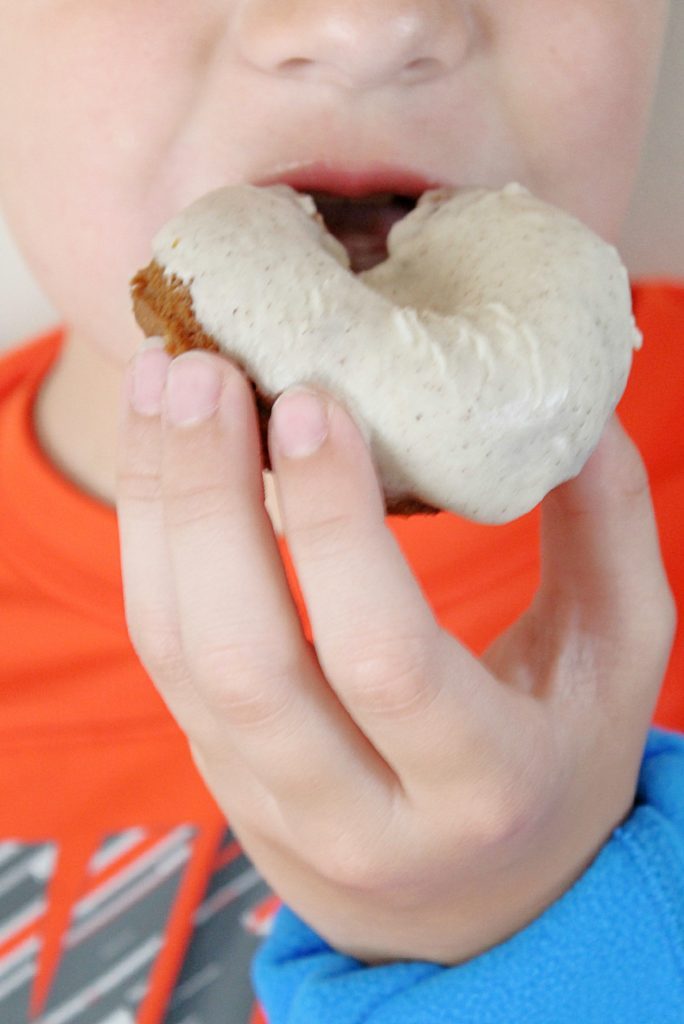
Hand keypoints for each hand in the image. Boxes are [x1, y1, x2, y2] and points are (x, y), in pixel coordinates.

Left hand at [117, 344, 674, 964]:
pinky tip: (160, 456)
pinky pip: (162, 656)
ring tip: (163, 387)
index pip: (384, 658)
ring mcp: (269, 804)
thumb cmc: (558, 762)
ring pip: (179, 655)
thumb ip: (607, 525)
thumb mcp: (617, 655)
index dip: (334, 526)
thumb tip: (562, 401)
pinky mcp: (220, 775)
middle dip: (209, 501)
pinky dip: (148, 545)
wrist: (477, 906)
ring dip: (157, 509)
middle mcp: (358, 815)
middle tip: (208, 371)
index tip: (311, 403)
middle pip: (246, 661)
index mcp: (479, 786)